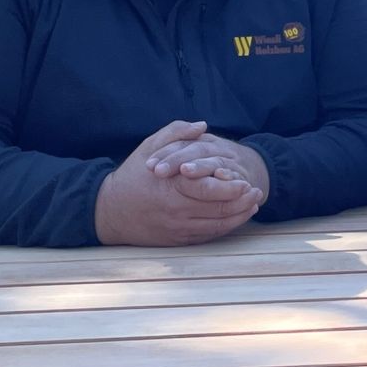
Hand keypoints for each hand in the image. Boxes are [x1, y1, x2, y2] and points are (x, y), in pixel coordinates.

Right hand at [94, 121, 263, 245]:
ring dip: (239, 216)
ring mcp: (178, 228)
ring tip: (253, 204)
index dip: (231, 187)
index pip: (208, 189)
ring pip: (217, 225)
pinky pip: (209, 236)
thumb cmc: (132, 176)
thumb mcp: (149, 148)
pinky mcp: (179, 240)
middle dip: (242, 201)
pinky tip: (237, 217)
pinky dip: (226, 227)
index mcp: (171, 187)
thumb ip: (176, 133)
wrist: (110, 212)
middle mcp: (177, 211)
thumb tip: (202, 125)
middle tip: (256, 191)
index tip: (245, 180)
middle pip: (219, 209)